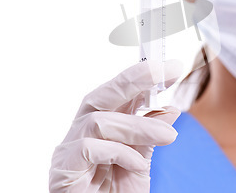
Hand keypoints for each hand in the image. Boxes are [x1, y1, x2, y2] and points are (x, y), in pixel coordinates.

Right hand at [49, 59, 182, 191]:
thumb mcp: (140, 163)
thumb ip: (150, 137)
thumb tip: (170, 109)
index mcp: (101, 128)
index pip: (119, 94)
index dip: (143, 77)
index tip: (172, 67)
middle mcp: (82, 133)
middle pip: (101, 96)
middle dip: (133, 80)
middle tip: (163, 72)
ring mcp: (69, 150)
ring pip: (99, 121)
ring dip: (138, 126)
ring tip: (168, 136)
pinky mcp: (63, 169)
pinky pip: (89, 148)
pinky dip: (119, 152)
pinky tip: (137, 164)